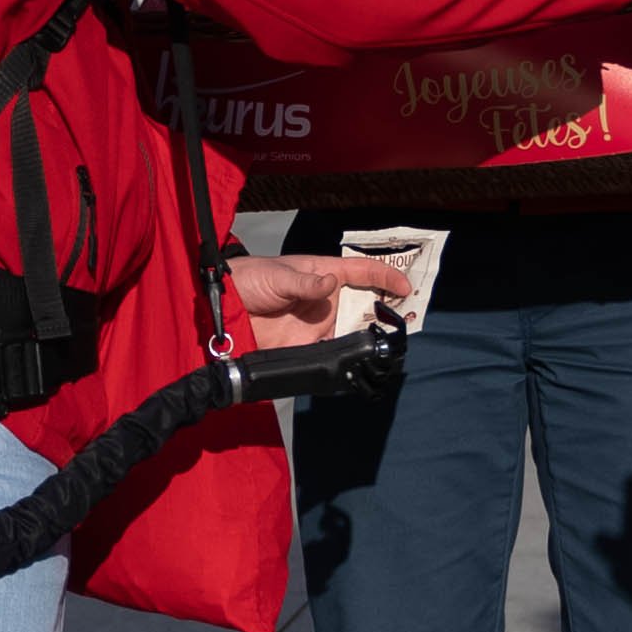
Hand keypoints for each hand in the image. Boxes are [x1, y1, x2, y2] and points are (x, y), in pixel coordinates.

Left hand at [230, 249, 407, 347]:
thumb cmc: (250, 279)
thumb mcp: (278, 276)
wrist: (224, 308)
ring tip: (392, 340)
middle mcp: (327, 299)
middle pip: (365, 302)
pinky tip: (361, 359)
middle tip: (408, 318)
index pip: (361, 271)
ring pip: (354, 328)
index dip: (385, 276)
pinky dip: (348, 356)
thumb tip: (331, 283)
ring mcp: (319, 323)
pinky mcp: (308, 345)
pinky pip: (334, 351)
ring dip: (372, 333)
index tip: (406, 287)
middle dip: (387, 308)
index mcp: (323, 273)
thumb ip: (306, 284)